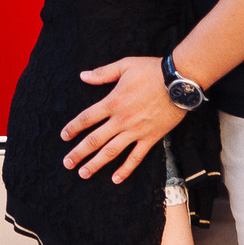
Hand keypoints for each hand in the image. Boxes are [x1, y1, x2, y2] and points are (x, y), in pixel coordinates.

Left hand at [61, 54, 185, 182]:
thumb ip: (103, 73)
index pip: (87, 118)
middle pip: (94, 139)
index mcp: (112, 102)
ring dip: (96, 164)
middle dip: (79, 153)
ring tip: (84, 173)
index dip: (73, 128)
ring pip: (111, 151)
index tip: (64, 136)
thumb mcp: (125, 66)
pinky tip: (116, 179)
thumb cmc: (152, 70)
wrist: (179, 81)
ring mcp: (135, 131)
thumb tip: (83, 76)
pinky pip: (136, 157)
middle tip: (67, 163)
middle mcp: (121, 120)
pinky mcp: (150, 138)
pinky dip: (126, 169)